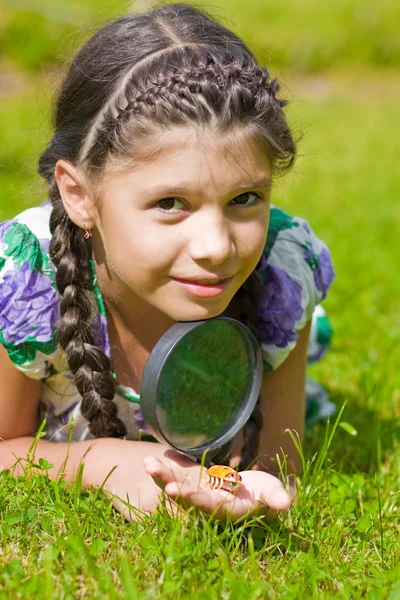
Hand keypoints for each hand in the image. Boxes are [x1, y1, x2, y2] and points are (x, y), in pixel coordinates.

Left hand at [144, 450, 291, 520]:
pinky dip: (165, 468)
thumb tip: (285, 503)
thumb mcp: (272, 494)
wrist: (253, 493)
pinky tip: (151, 458)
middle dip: (172, 487)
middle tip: (156, 476)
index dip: (193, 499)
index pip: (208, 507)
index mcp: (227, 511)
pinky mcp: (193, 484)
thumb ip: (275, 498)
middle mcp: (209, 506)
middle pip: (187, 498)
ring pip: (178, 486)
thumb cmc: (265, 494)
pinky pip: (177, 476)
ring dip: (163, 476)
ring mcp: (199, 494)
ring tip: (148, 463)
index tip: (176, 491)